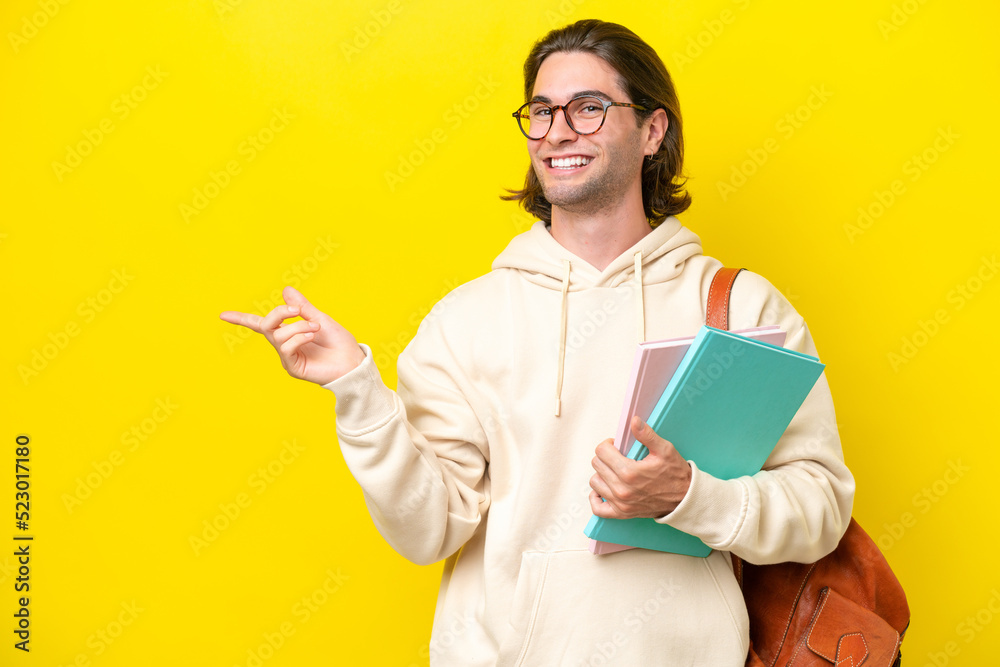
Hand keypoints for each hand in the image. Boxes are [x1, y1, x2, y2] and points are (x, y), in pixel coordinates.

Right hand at [219, 286, 364, 384]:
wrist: (352, 361)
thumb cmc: (339, 342)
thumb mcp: (320, 318)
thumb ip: (302, 307)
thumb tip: (286, 290)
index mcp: (288, 332)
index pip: (260, 324)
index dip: (241, 319)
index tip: (222, 315)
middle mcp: (284, 344)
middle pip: (266, 324)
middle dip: (279, 313)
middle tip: (298, 311)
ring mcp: (287, 357)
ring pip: (277, 335)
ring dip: (298, 326)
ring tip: (316, 328)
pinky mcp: (292, 367)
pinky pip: (286, 347)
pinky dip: (298, 337)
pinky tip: (312, 336)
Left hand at [589, 416, 691, 518]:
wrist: (684, 499)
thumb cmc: (675, 475)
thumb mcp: (664, 450)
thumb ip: (646, 435)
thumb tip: (634, 421)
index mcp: (629, 472)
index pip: (601, 451)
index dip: (608, 444)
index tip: (617, 446)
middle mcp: (622, 489)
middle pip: (597, 464)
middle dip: (606, 457)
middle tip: (618, 457)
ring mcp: (620, 503)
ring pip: (594, 482)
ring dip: (602, 474)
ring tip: (615, 471)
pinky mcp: (621, 513)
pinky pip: (597, 508)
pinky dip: (596, 498)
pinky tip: (605, 489)